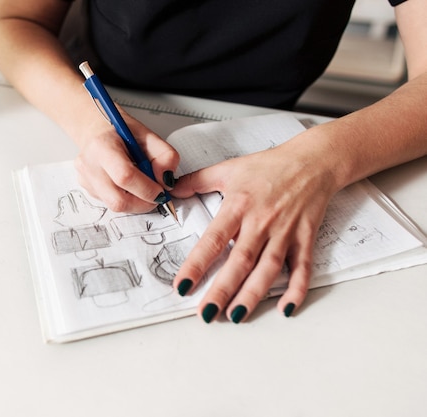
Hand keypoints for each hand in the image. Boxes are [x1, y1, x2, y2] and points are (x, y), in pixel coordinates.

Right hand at [74, 109, 179, 212]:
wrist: (95, 129)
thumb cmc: (119, 132)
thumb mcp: (149, 135)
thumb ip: (165, 156)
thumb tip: (167, 181)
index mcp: (102, 146)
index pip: (125, 176)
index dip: (147, 189)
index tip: (161, 191)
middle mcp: (89, 165)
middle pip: (118, 201)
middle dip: (143, 203)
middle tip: (155, 195)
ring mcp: (85, 180)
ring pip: (115, 206)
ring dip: (135, 202)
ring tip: (141, 185)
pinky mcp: (88, 190)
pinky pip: (111, 203)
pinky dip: (126, 199)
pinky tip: (127, 185)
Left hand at [171, 141, 337, 322]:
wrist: (312, 160)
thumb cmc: (269, 166)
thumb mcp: (229, 168)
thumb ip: (197, 180)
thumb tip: (169, 188)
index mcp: (238, 205)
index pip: (213, 239)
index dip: (197, 264)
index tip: (182, 286)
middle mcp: (261, 222)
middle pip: (240, 261)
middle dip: (222, 290)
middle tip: (206, 313)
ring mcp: (285, 232)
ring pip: (268, 269)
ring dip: (252, 294)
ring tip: (236, 316)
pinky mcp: (305, 238)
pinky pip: (302, 267)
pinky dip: (296, 289)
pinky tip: (284, 308)